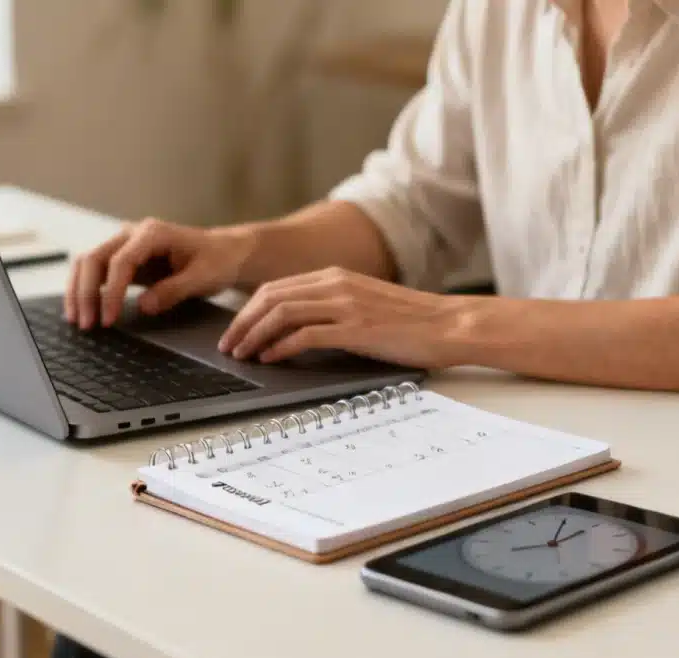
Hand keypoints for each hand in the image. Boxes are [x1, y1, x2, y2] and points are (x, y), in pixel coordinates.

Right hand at [65, 218, 254, 328]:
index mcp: (153, 233)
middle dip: (86, 292)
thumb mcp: (203, 277)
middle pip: (94, 258)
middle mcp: (133, 234)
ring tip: (78, 321)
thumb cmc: (217, 260)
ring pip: (88, 263)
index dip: (111, 292)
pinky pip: (96, 272)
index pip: (121, 261)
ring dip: (79, 291)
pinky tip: (82, 311)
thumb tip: (143, 305)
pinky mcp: (124, 259)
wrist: (225, 252)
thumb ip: (174, 290)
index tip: (109, 318)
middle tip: (87, 324)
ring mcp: (126, 245)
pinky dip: (86, 290)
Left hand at [217, 267, 473, 368]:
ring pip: (281, 313)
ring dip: (254, 334)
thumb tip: (297, 331)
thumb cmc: (413, 323)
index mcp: (336, 277)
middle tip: (227, 345)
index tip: (234, 330)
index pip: (277, 288)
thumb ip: (334, 309)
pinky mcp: (356, 328)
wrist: (450, 325)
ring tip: (241, 354)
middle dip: (241, 322)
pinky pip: (305, 334)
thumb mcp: (366, 306)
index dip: (248, 309)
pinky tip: (270, 358)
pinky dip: (280, 346)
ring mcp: (346, 305)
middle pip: (271, 297)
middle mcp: (336, 285)